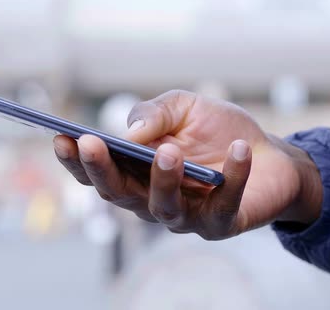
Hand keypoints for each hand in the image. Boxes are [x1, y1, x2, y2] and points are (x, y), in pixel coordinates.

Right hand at [53, 90, 321, 239]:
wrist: (269, 154)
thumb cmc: (217, 130)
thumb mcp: (184, 107)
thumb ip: (154, 113)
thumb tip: (129, 133)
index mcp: (136, 173)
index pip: (98, 172)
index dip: (76, 160)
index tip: (60, 138)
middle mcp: (152, 199)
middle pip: (118, 195)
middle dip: (101, 170)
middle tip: (91, 143)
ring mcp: (185, 216)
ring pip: (162, 208)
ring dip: (162, 180)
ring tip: (169, 151)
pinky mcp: (220, 224)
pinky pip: (222, 205)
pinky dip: (233, 176)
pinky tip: (239, 149)